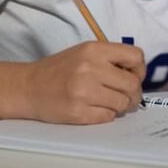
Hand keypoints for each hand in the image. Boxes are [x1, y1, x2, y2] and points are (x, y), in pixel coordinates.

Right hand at [22, 41, 144, 123]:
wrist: (28, 87)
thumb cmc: (58, 70)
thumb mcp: (83, 53)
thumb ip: (109, 59)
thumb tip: (136, 74)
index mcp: (94, 50)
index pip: (135, 56)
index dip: (139, 69)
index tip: (133, 76)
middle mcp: (90, 68)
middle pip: (132, 84)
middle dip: (134, 94)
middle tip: (127, 97)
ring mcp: (84, 92)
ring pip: (122, 103)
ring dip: (121, 106)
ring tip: (110, 103)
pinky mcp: (78, 112)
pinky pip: (108, 117)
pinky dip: (106, 115)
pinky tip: (95, 109)